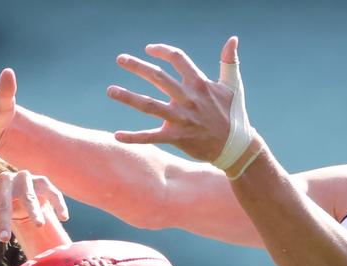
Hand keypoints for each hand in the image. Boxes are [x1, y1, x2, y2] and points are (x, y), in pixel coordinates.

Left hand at [0, 169, 68, 242]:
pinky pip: (52, 192)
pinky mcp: (44, 183)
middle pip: (4, 201)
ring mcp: (25, 180)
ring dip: (34, 209)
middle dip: (5, 220)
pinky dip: (58, 203)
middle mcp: (5, 180)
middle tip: (4, 240)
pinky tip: (64, 216)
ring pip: (29, 195)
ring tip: (39, 225)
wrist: (18, 200)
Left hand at [107, 37, 242, 162]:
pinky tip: (116, 135)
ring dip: (128, 97)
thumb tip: (233, 39)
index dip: (162, 51)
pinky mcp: (176, 138)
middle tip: (120, 59)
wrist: (236, 147)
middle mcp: (188, 99)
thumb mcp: (233, 85)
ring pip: (149, 105)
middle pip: (158, 77)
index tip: (148, 49)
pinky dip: (133, 137)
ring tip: (110, 90)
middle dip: (137, 66)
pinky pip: (151, 137)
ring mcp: (181, 119)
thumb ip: (229, 61)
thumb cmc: (234, 114)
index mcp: (200, 84)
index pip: (177, 59)